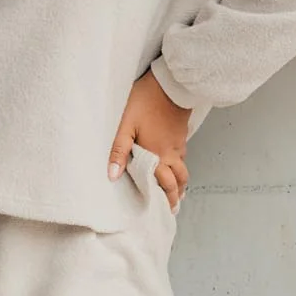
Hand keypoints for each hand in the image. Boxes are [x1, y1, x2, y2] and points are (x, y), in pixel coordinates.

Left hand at [108, 69, 191, 208]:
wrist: (171, 83)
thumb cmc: (145, 102)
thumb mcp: (125, 125)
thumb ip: (118, 150)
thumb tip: (112, 176)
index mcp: (157, 155)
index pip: (163, 185)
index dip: (164, 199)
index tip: (163, 212)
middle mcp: (171, 153)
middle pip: (178, 181)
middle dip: (175, 196)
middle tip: (173, 208)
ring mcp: (178, 143)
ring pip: (183, 169)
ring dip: (180, 182)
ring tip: (178, 192)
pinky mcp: (181, 133)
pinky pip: (182, 156)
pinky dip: (180, 166)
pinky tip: (175, 164)